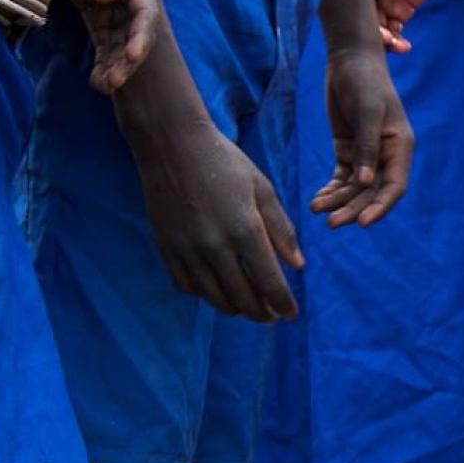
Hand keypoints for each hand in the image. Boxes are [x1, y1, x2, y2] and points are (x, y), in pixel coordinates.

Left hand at [52, 0, 159, 92]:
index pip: (145, 13)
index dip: (141, 36)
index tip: (133, 56)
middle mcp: (130, 1)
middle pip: (136, 36)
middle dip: (127, 62)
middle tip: (114, 82)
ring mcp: (117, 13)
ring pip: (122, 46)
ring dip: (115, 68)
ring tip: (103, 87)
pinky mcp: (102, 22)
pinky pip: (106, 47)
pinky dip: (102, 65)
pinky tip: (96, 82)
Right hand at [137, 123, 302, 321]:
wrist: (172, 146)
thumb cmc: (225, 162)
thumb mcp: (263, 190)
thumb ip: (281, 229)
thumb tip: (297, 265)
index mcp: (245, 230)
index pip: (269, 282)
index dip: (283, 304)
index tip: (291, 314)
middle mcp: (214, 246)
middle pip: (243, 298)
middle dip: (262, 313)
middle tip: (272, 316)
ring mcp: (186, 250)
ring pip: (214, 297)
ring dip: (235, 308)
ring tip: (249, 307)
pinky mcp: (166, 248)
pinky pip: (186, 286)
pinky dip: (205, 294)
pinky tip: (217, 291)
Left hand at [310, 49, 413, 226]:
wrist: (349, 60)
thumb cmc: (365, 82)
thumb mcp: (367, 112)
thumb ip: (366, 147)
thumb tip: (366, 183)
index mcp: (400, 148)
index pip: (394, 186)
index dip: (380, 207)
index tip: (362, 223)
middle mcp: (386, 155)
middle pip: (372, 193)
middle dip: (352, 208)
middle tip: (331, 224)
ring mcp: (367, 154)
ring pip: (354, 188)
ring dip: (338, 201)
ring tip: (316, 210)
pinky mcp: (348, 150)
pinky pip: (341, 177)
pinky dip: (330, 190)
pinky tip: (317, 200)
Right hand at [365, 0, 455, 50]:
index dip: (364, 14)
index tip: (376, 27)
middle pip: (368, 15)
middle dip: (376, 31)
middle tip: (389, 42)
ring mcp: (387, 2)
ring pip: (380, 26)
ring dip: (387, 40)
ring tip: (400, 47)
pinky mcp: (400, 11)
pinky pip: (394, 29)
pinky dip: (398, 40)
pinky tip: (404, 47)